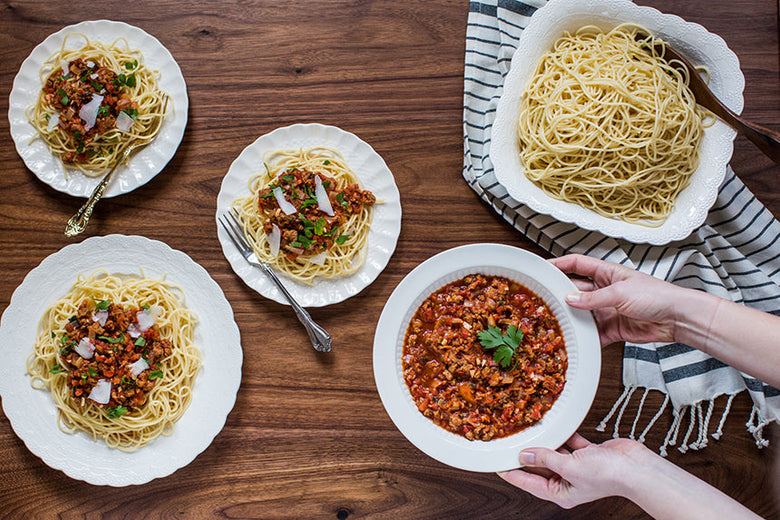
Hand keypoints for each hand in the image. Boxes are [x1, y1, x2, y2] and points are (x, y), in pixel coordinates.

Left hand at [498, 433, 642, 508]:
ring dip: (545, 443)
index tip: (496, 464)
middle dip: (526, 455)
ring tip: (529, 431)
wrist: (636, 468)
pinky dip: (563, 435)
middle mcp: (568, 481)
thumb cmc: (608, 475)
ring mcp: (578, 467)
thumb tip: (526, 454)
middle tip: (509, 443)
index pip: (528, 482)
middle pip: (539, 467)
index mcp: (560, 493)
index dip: (511, 473)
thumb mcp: (569, 466)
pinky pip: (570, 443)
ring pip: (554, 453)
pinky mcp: (588, 454)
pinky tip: (555, 426)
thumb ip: (545, 458)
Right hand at [549, 254, 680, 345]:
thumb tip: (570, 299)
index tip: (542, 268)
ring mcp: (607, 309)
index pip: (577, 265)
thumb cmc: (657, 296)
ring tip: (555, 322)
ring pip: (582, 313)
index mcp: (607, 273)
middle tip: (543, 300)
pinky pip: (593, 332)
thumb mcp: (620, 293)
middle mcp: (605, 290)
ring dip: (571, 318)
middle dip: (560, 294)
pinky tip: (575, 339)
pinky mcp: (612, 328)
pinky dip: (584, 337)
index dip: (559, 264)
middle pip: (576, 290)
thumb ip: (593, 298)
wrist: (677, 319)